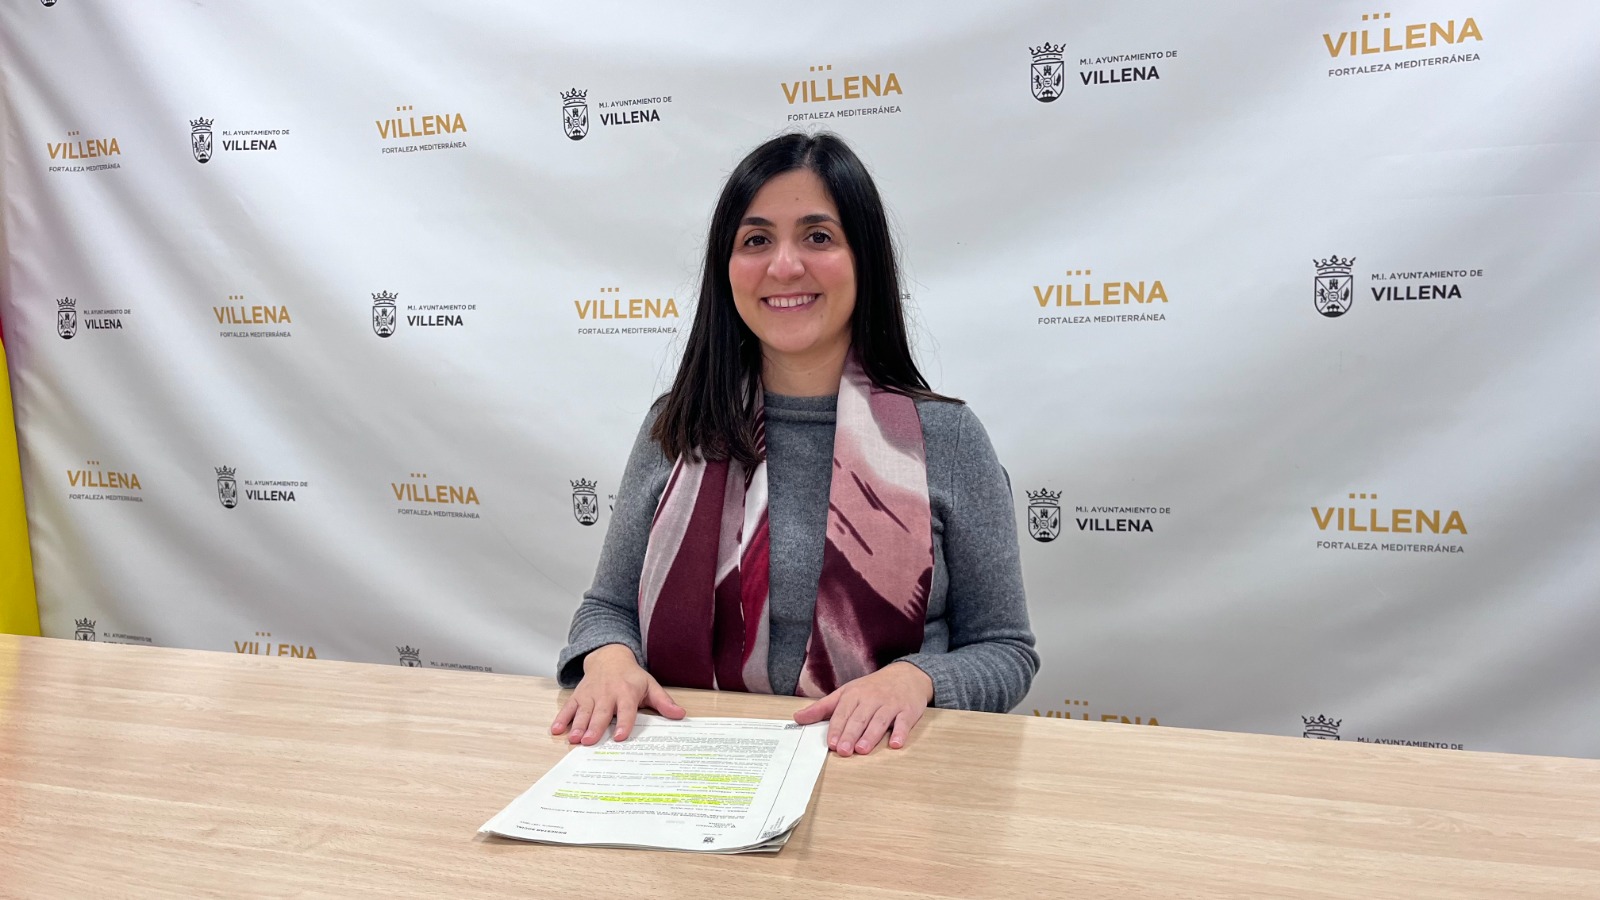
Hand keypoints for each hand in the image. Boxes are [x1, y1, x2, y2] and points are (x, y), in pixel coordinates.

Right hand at [550, 644, 684, 744]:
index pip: (626, 710)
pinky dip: (561, 718)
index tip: (621, 737)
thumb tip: (680, 715)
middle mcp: (607, 694)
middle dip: (594, 727)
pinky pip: (568, 707)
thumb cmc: (631, 676)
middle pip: (601, 713)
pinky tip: (556, 730)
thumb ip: (663, 702)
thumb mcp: (650, 685)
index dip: (624, 723)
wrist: (609, 657)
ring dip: (577, 725)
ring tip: (573, 739)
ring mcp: (591, 695)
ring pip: (583, 711)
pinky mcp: (579, 695)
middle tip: (588, 742)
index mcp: (626, 693)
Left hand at [792, 661, 933, 756]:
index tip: (832, 743)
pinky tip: (895, 743)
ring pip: (880, 720)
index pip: (843, 712)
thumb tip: (798, 718)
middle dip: (851, 734)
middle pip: (860, 718)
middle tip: (843, 750)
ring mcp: (890, 705)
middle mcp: (872, 699)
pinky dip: (900, 732)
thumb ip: (822, 707)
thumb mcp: (846, 693)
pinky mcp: (908, 711)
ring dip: (871, 735)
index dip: (837, 728)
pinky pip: (904, 722)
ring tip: (862, 749)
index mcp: (854, 694)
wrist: (906, 675)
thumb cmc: (872, 688)